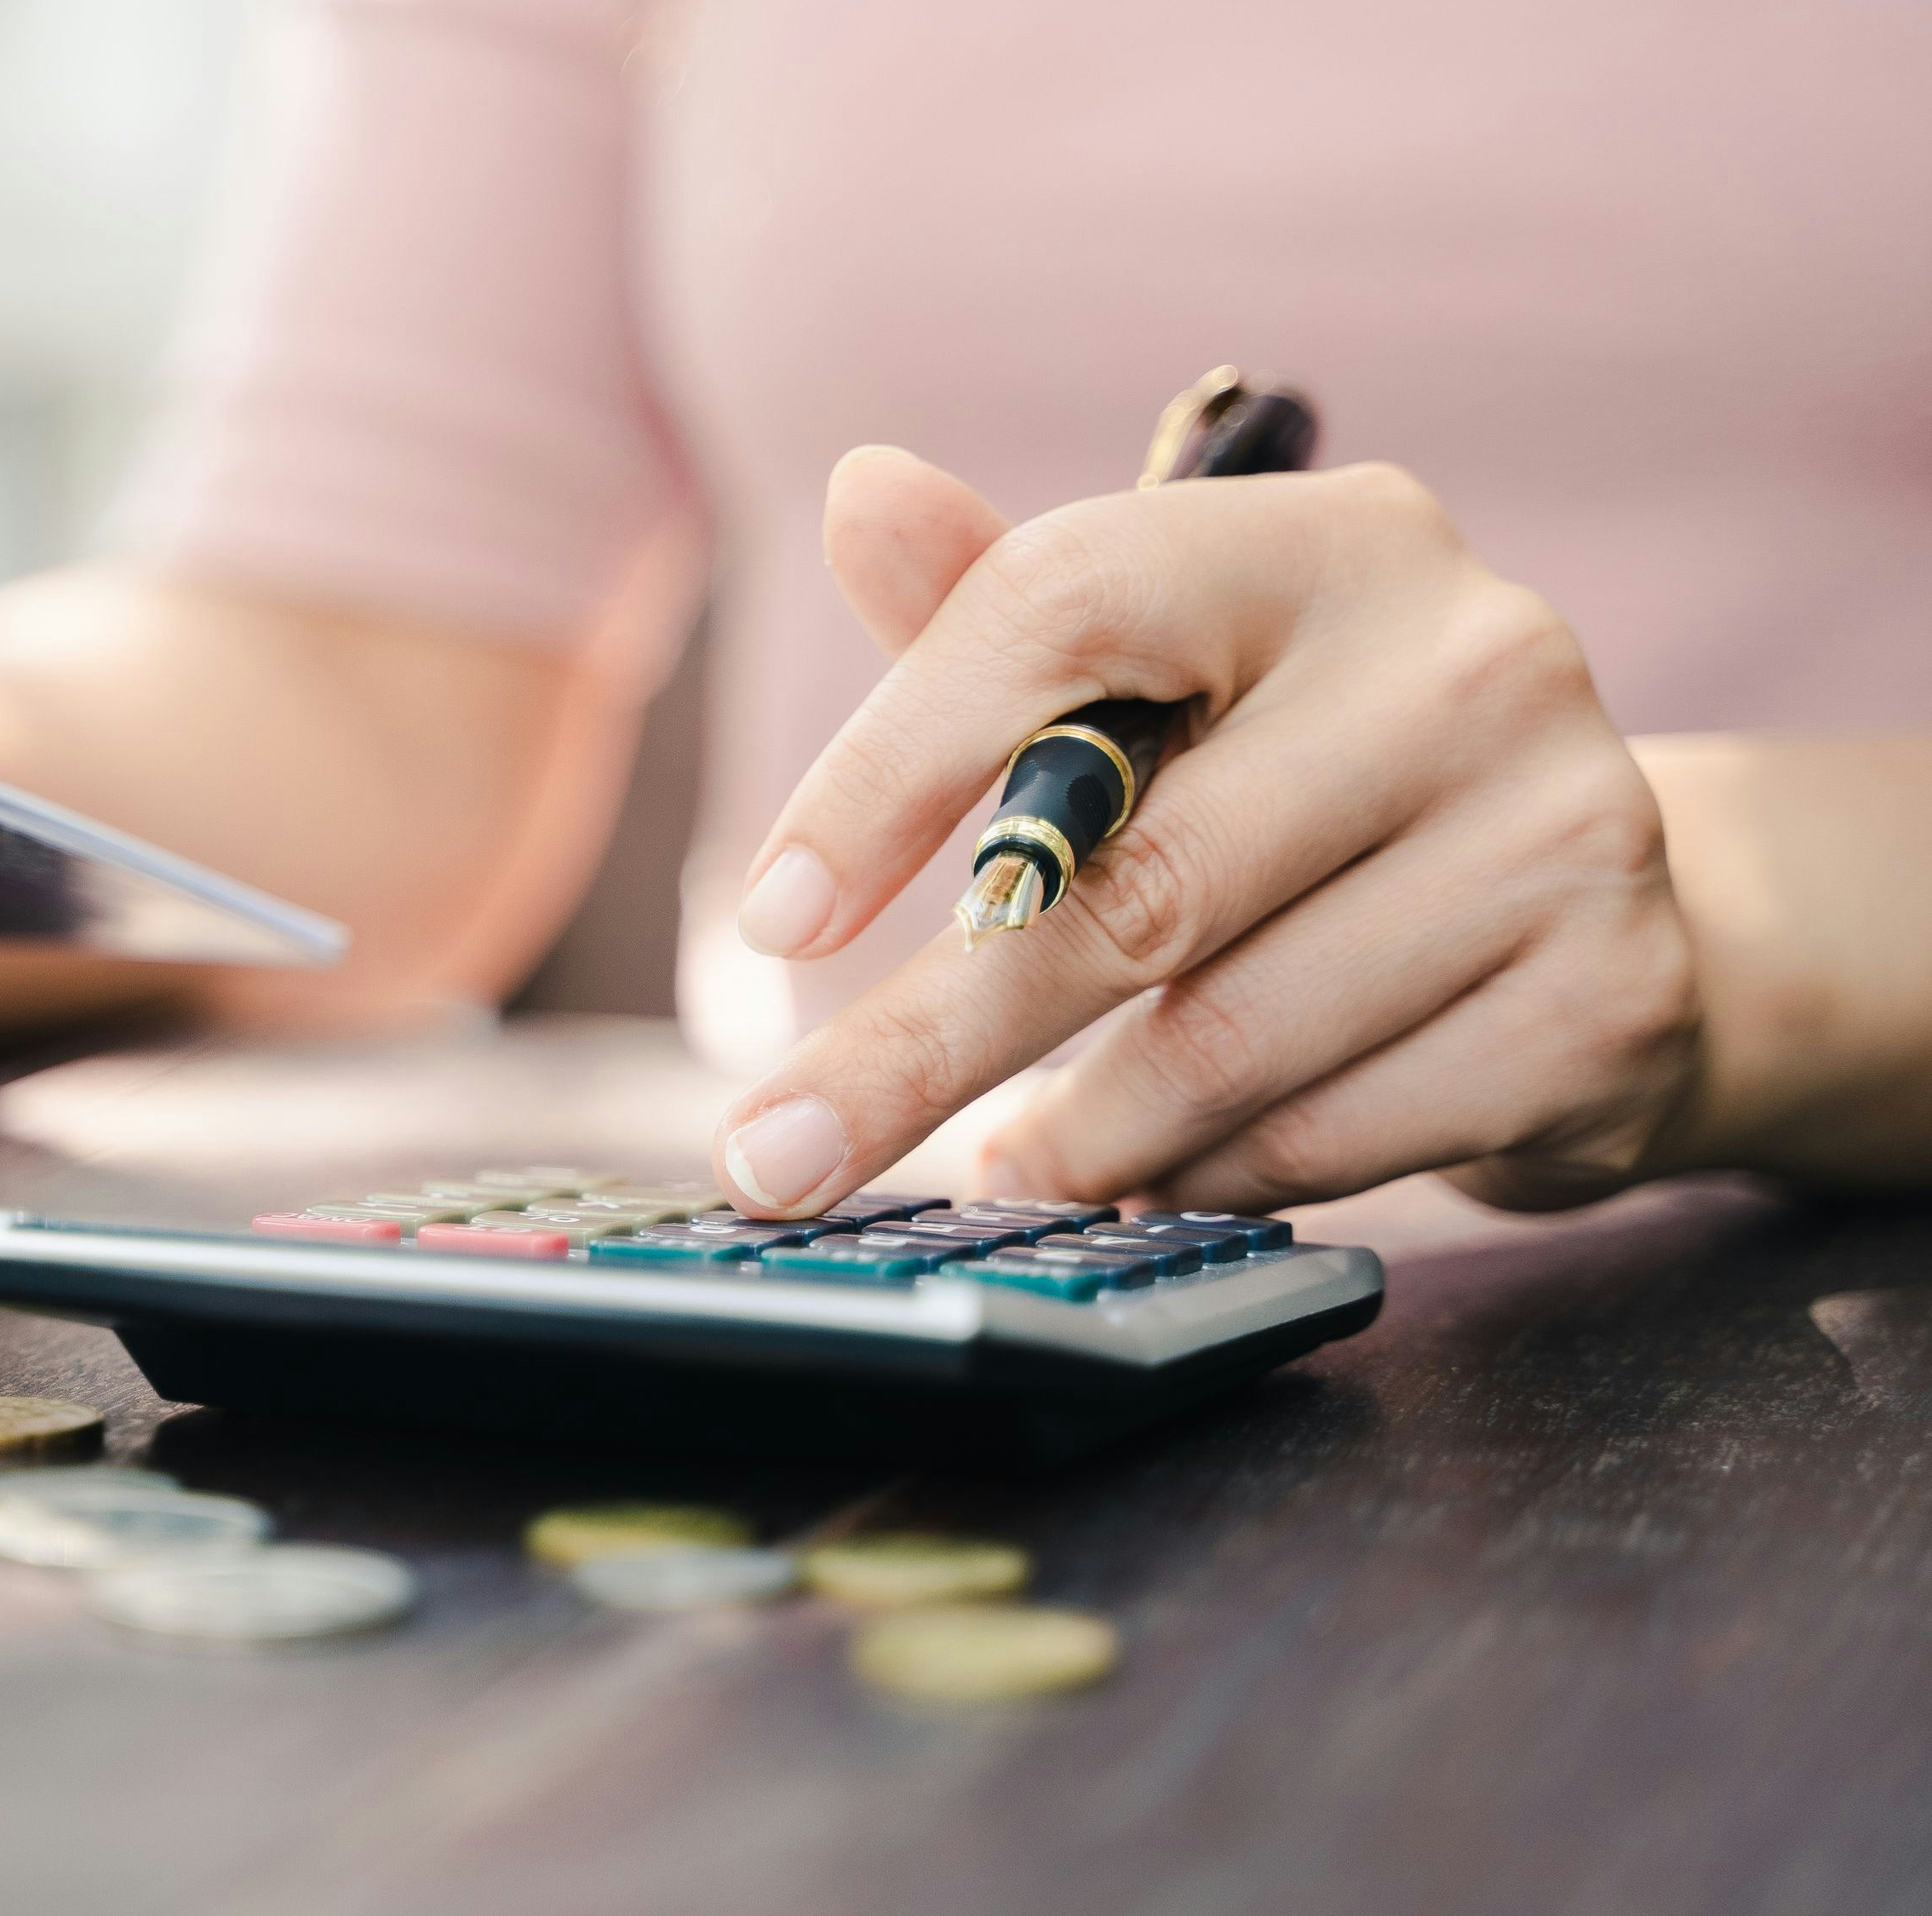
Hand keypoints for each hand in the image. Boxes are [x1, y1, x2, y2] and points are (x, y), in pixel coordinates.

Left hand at [712, 447, 1701, 1216]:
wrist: (1591, 898)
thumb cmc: (1306, 769)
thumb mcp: (1160, 673)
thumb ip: (997, 608)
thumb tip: (856, 490)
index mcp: (1329, 541)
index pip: (1058, 611)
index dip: (888, 771)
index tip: (768, 921)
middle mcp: (1469, 658)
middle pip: (1126, 881)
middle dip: (920, 1044)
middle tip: (777, 1155)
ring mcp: (1562, 829)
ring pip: (1220, 1036)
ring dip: (1072, 1134)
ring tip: (999, 1165)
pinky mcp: (1605, 1005)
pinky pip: (1330, 1136)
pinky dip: (1204, 1176)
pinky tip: (1152, 1175)